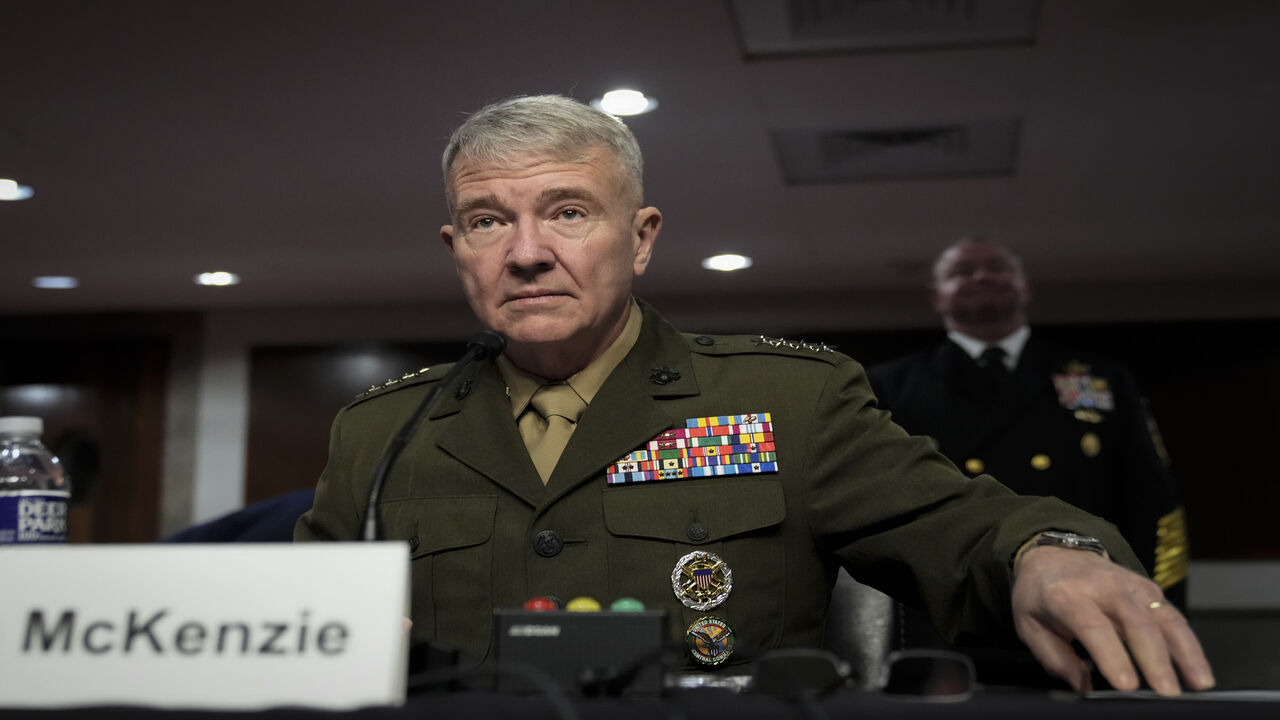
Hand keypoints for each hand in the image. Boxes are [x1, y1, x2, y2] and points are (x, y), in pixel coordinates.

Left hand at [1011, 546, 1214, 695]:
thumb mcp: (1029, 624)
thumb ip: (1055, 658)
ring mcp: (1131, 585)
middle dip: (1155, 660)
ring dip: (1185, 652)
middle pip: (1136, 622)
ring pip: (1164, 617)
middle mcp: (1103, 586)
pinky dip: (1189, 644)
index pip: (1093, 626)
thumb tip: (1084, 688)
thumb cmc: (1040, 595)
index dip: (1112, 656)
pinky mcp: (1150, 589)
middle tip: (1167, 693)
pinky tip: (1198, 669)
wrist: (1054, 554)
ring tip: (1199, 684)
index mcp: (1066, 595)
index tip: (1127, 685)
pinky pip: (1173, 617)